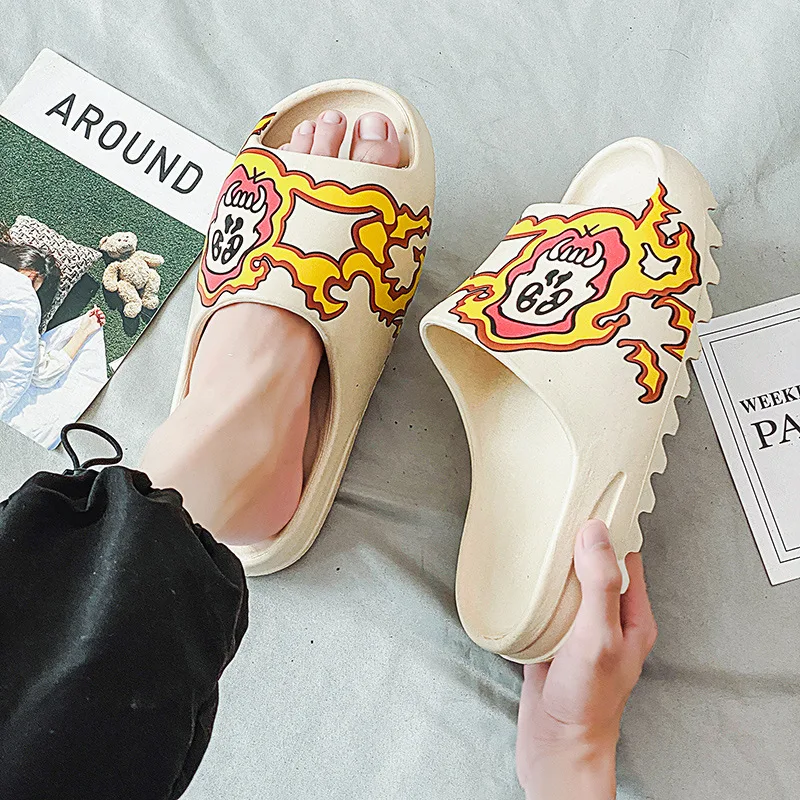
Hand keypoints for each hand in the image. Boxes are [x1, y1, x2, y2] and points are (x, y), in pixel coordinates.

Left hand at [78, 306, 105, 335]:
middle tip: (98, 313)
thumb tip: (93, 309)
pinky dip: (103, 320)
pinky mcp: (99, 325)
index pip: (96, 311)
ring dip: (103, 315)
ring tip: (100, 316)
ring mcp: (97, 321)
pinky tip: (101, 320)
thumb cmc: (83, 323)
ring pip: (103, 317)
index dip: (97, 309)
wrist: (84, 329)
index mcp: (92, 316)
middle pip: (100, 313)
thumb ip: (89, 312)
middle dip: (100, 312)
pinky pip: (104, 322)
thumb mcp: (85, 315)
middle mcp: (95, 318)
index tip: (97, 308)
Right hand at [516, 520, 656, 799]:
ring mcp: (578, 629)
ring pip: (567, 584)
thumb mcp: (599, 636)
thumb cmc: (588, 700)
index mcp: (632, 616)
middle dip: (577, 541)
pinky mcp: (552, 640)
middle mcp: (607, 619)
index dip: (612, 529)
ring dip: (553, 564)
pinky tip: (520, 576)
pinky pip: (544, 605)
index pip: (626, 558)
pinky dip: (534, 589)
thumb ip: (599, 584)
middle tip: (557, 511)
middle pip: (594, 567)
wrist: (557, 745)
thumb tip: (595, 532)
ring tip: (537, 535)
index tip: (592, 501)